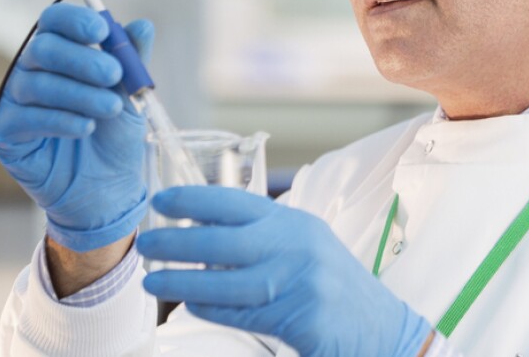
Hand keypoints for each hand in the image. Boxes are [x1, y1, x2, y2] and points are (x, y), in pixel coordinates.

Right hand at [0, 3, 155, 251]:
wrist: (107, 189)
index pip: (54, 21)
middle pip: (44, 48)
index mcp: (60, 52)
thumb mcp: (130, 96)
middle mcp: (32, 70)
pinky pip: (26, 117)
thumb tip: (144, 26)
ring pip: (38, 83)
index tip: (101, 33)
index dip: (74, 21)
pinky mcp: (6, 132)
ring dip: (78, 94)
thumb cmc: (115, 136)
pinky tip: (85, 128)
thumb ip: (133, 61)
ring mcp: (15, 100)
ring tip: (110, 109)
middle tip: (113, 75)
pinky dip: (59, 120)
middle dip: (81, 60)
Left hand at [138, 187, 433, 356]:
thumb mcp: (305, 249)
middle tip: (145, 244)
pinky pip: (241, 313)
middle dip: (176, 241)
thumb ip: (263, 239)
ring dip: (182, 281)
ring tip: (152, 281)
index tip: (162, 200)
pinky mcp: (301, 316)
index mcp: (296, 223)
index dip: (194, 198)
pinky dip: (210, 308)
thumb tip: (201, 233)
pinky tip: (191, 304)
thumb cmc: (334, 290)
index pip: (237, 201)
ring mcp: (300, 281)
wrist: (382, 331)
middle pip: (223, 239)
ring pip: (226, 281)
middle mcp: (298, 245)